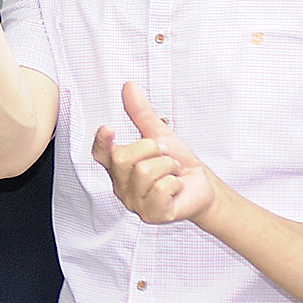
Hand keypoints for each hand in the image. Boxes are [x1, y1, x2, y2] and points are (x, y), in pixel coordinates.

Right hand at [93, 81, 218, 223]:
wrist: (201, 186)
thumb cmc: (178, 164)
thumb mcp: (160, 134)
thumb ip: (142, 113)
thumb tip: (130, 87)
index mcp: (119, 168)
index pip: (101, 154)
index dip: (101, 142)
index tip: (108, 128)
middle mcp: (122, 186)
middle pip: (123, 158)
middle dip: (152, 149)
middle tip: (166, 156)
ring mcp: (135, 203)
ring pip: (145, 172)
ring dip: (168, 167)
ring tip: (172, 172)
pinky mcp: (151, 215)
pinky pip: (161, 189)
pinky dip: (175, 183)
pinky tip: (175, 188)